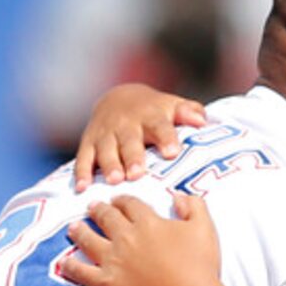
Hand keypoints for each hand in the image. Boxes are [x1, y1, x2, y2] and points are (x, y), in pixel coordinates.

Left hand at [61, 192, 220, 285]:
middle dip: (98, 210)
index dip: (122, 200)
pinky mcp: (105, 283)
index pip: (130, 205)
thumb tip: (178, 195)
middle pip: (106, 217)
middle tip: (92, 207)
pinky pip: (81, 272)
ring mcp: (112, 259)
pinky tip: (64, 263)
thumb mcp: (204, 228)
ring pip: (89, 240)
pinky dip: (70, 267)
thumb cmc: (199, 265)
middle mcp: (126, 236)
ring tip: (73, 228)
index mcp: (147, 222)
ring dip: (80, 231)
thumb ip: (193, 206)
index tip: (117, 200)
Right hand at [73, 84, 207, 188]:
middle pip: (130, 140)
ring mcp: (106, 133)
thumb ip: (189, 113)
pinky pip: (84, 157)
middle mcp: (126, 124)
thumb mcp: (172, 106)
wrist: (117, 99)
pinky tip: (83, 187)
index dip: (166, 138)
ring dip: (109, 164)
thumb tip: (202, 121)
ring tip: (115, 180)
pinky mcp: (89, 142)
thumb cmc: (154, 111)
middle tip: (137, 173)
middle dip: (133, 156)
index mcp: (151, 116)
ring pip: (107, 149)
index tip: (172, 152)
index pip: (160, 126)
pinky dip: (82, 172)